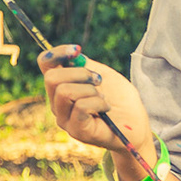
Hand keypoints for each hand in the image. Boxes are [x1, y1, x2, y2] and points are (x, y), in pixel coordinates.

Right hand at [40, 47, 153, 161]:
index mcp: (62, 86)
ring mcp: (64, 119)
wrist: (136, 126)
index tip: (76, 50)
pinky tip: (106, 108)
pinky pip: (81, 107)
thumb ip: (86, 66)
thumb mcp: (105, 76)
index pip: (45, 64)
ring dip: (91, 90)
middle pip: (51, 78)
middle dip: (80, 73)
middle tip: (98, 80)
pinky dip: (98, 103)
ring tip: (103, 98)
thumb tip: (73, 55)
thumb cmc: (121, 101)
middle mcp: (57, 103)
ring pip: (64, 92)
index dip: (56, 53)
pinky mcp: (76, 130)